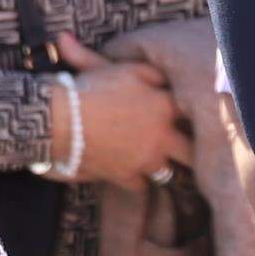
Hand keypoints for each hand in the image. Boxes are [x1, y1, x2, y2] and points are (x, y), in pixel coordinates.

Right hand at [56, 30, 193, 189]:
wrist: (61, 120)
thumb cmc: (94, 88)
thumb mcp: (126, 69)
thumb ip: (152, 73)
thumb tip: (167, 77)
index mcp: (165, 106)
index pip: (192, 112)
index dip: (192, 114)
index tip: (191, 118)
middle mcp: (162, 136)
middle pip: (190, 151)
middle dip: (190, 150)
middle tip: (186, 149)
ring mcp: (145, 160)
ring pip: (168, 171)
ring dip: (164, 165)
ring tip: (160, 162)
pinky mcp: (126, 177)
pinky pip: (142, 185)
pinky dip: (139, 180)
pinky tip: (134, 172)